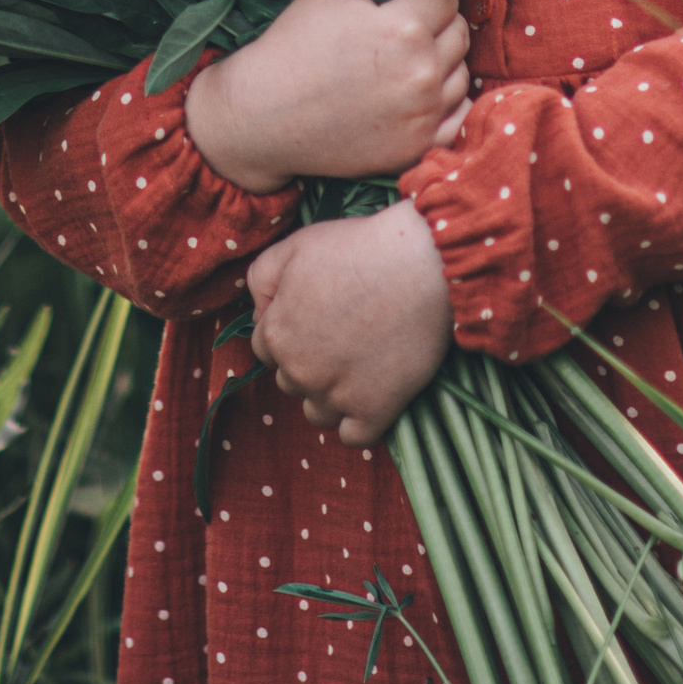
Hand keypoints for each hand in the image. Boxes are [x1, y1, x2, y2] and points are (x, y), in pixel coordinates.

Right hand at [185, 0, 470, 193]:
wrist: (261, 119)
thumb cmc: (294, 46)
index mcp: (405, 25)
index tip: (390, 2)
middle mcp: (422, 72)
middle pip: (458, 32)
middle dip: (432, 25)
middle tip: (391, 31)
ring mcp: (423, 115)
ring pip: (461, 73)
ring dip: (439, 64)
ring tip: (395, 64)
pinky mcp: (420, 147)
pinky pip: (459, 116)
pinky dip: (444, 106)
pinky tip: (409, 99)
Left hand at [247, 206, 452, 444]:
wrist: (424, 265)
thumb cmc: (360, 249)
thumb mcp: (295, 246)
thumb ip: (261, 279)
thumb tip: (259, 314)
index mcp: (277, 333)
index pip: (266, 349)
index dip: (290, 332)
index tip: (318, 320)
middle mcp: (300, 370)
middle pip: (291, 381)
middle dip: (308, 363)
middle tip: (343, 336)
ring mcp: (336, 394)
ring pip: (318, 412)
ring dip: (330, 395)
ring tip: (358, 364)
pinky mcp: (374, 410)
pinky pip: (353, 437)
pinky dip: (359, 421)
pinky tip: (372, 394)